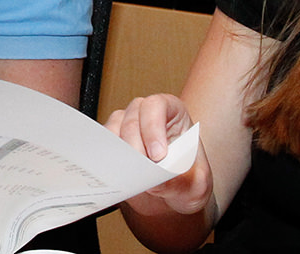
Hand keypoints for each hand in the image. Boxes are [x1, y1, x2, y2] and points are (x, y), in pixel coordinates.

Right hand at [107, 93, 211, 215]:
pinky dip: (107, 159)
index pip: (157, 105)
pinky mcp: (113, 144)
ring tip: (130, 174)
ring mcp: (127, 127)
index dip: (154, 127)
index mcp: (173, 113)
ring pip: (113, 128)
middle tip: (143, 169)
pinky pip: (102, 145)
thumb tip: (158, 182)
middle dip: (135, 145)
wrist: (172, 195)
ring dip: (119, 152)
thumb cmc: (188, 181)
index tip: (158, 155)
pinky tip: (117, 174)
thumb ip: (181, 182)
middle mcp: (147, 115)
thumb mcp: (196, 185)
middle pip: (132, 117)